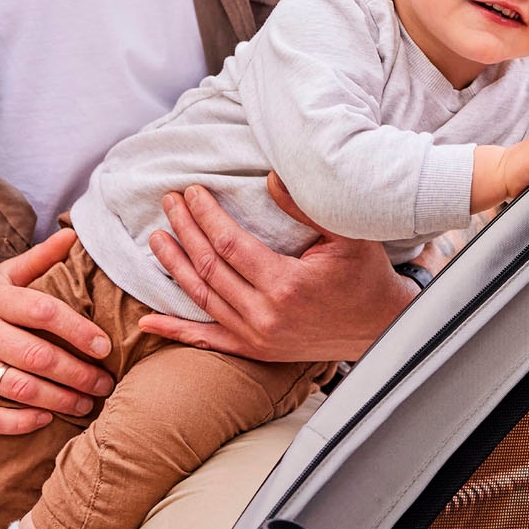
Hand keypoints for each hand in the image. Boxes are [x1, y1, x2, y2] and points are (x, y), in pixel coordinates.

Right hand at [0, 228, 114, 434]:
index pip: (43, 312)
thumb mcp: (6, 275)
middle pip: (37, 355)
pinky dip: (18, 421)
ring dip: (59, 398)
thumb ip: (39, 260)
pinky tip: (46, 419)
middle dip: (77, 372)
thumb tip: (72, 235)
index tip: (105, 347)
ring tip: (88, 404)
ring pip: (19, 386)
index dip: (78, 330)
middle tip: (106, 383)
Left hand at [139, 178, 416, 361]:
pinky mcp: (257, 350)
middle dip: (185, 231)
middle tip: (169, 203)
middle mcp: (265, 314)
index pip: (229, 243)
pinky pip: (207, 340)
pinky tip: (147, 319)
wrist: (381, 325)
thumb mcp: (348, 234)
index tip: (192, 192)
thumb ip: (305, 207)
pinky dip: (176, 330)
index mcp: (286, 284)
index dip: (205, 215)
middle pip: (209, 267)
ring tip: (157, 238)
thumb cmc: (367, 275)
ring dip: (175, 266)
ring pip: (202, 298)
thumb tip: (269, 177)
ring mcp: (257, 337)